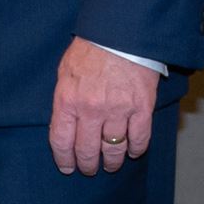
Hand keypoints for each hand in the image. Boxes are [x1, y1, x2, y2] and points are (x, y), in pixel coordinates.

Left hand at [48, 38, 160, 175]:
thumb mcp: (65, 72)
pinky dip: (137, 149)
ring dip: (112, 161)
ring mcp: (118, 111)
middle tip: (90, 169)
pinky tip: (134, 152)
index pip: (61, 140)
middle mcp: (91, 110)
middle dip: (88, 165)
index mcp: (68, 101)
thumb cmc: (90, 50)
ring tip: (111, 165)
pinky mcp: (141, 108)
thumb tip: (63, 121)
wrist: (121, 34)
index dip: (64, 159)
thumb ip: (64, 98)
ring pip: (114, 148)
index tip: (68, 167)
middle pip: (87, 150)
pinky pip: (139, 138)